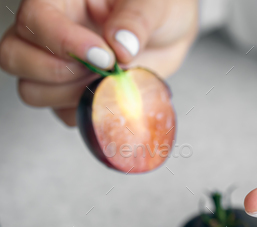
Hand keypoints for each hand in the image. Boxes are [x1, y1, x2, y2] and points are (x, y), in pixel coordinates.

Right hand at [0, 0, 197, 125]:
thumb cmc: (159, 6)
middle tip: (105, 69)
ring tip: (112, 81)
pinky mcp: (74, 93)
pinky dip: (90, 113)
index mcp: (61, 0)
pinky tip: (115, 96)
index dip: (64, 42)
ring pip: (33, 91)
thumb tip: (120, 44)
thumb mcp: (154, 4)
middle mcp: (50, 33)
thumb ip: (136, 20)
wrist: (171, 32)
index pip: (35, 19)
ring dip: (74, 95)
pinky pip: (65, 114)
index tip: (104, 56)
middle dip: (58, 72)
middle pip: (14, 57)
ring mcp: (58, 66)